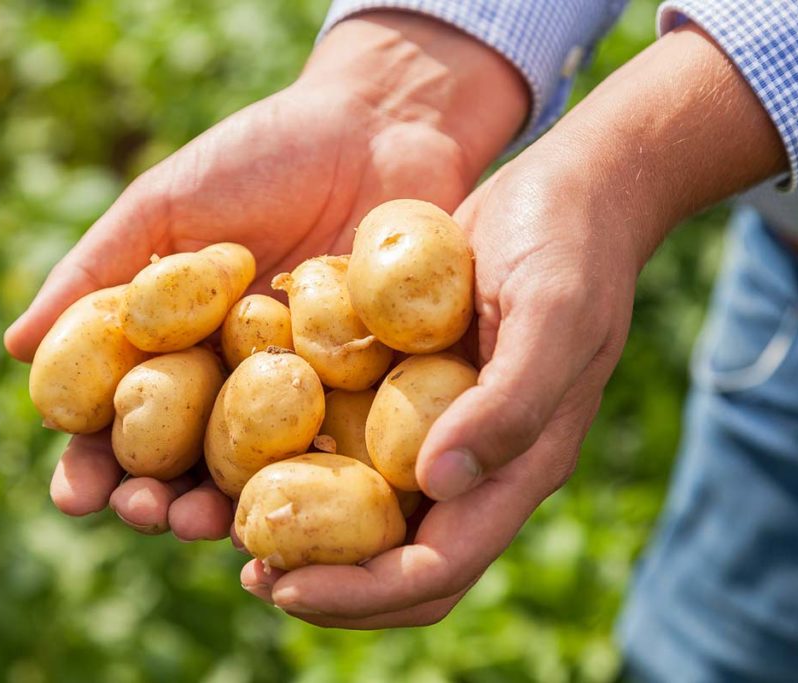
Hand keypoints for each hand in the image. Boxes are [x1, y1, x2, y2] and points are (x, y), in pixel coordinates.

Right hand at [5, 12, 526, 537]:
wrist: (383, 124)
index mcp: (178, 343)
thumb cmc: (267, 154)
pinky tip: (297, 500)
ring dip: (225, 505)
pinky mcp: (373, 387)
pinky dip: (316, 479)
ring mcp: (305, 390)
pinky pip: (342, 444)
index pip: (127, 416)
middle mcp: (236, 378)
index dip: (97, 460)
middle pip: (188, 459)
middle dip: (157, 496)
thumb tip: (17, 346)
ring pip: (259, 469)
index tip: (77, 491)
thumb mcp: (171, 202)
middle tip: (144, 512)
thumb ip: (99, 269)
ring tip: (200, 522)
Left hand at [237, 131, 629, 626]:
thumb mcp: (553, 315)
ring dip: (304, 533)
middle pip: (396, 563)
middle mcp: (472, 465)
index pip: (438, 569)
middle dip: (325, 583)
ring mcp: (437, 430)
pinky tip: (244, 442)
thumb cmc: (569, 248)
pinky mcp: (406, 390)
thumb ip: (510, 404)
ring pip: (366, 516)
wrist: (564, 191)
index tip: (282, 588)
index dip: (362, 594)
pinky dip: (300, 458)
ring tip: (227, 519)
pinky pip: (349, 443)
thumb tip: (438, 481)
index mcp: (516, 469)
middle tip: (247, 567)